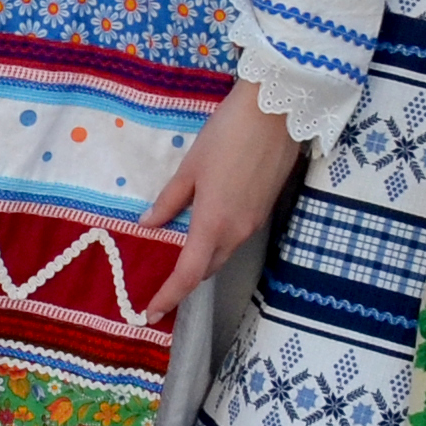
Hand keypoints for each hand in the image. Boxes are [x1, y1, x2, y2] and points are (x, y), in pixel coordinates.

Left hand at [139, 89, 303, 313]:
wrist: (277, 114)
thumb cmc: (227, 136)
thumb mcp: (191, 167)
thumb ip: (169, 201)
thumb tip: (148, 225)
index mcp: (214, 224)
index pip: (188, 274)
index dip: (169, 296)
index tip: (151, 312)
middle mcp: (237, 232)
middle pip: (207, 269)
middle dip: (184, 280)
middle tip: (160, 283)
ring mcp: (254, 223)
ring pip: (222, 254)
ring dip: (201, 261)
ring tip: (178, 257)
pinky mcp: (264, 211)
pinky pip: (235, 238)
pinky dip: (216, 243)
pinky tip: (203, 230)